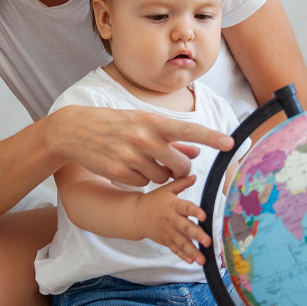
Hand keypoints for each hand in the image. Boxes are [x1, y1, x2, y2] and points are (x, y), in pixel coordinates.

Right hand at [49, 106, 233, 186]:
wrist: (76, 130)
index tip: (231, 143)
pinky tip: (128, 166)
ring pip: (162, 178)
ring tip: (142, 160)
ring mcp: (132, 156)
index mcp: (153, 121)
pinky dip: (140, 180)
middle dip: (180, 168)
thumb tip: (197, 150)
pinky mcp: (119, 172)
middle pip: (180, 164)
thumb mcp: (143, 123)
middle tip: (171, 164)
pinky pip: (143, 184)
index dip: (212, 138)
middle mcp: (144, 138)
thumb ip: (171, 138)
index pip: (189, 130)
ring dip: (158, 174)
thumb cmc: (116, 123)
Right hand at [137, 175, 210, 264]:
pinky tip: (191, 261)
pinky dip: (182, 255)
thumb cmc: (154, 200)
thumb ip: (181, 183)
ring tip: (202, 259)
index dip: (195, 211)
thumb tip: (194, 175)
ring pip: (181, 242)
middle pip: (185, 228)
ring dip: (192, 251)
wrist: (136, 215)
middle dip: (197, 235)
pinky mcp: (165, 240)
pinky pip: (175, 249)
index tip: (204, 216)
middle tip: (208, 241)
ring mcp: (168, 232)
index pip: (185, 207)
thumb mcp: (166, 189)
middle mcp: (171, 220)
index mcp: (173, 205)